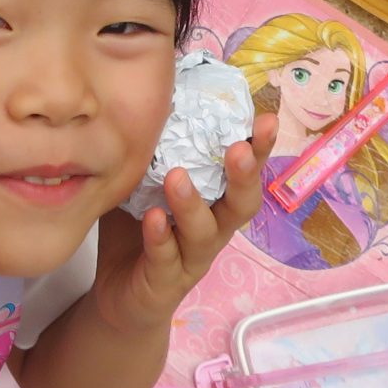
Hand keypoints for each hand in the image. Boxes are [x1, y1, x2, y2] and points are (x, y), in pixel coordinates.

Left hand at [86, 114, 275, 336]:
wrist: (120, 298)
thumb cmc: (138, 231)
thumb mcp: (143, 184)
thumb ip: (151, 149)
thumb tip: (146, 90)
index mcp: (215, 202)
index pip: (244, 172)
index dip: (259, 148)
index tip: (266, 118)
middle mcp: (213, 230)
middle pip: (241, 205)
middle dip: (245, 176)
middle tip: (240, 148)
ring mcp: (191, 259)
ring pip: (204, 233)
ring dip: (193, 204)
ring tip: (177, 176)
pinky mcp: (165, 283)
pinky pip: (165, 259)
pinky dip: (159, 237)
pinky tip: (151, 218)